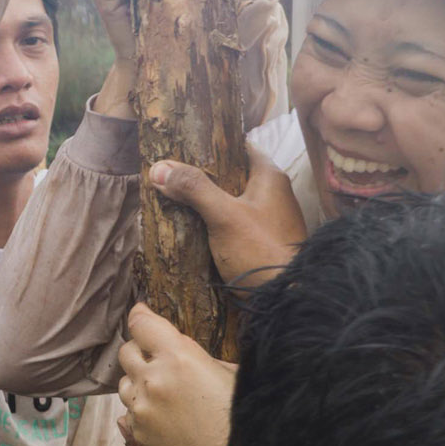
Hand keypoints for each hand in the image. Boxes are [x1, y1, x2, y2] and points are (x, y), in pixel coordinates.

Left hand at [117, 303, 238, 445]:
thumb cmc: (241, 418)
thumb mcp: (229, 375)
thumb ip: (198, 357)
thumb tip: (182, 349)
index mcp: (178, 357)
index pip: (142, 324)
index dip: (140, 315)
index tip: (140, 313)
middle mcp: (152, 379)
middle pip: (126, 351)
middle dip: (139, 349)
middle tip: (154, 355)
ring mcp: (140, 408)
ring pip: (123, 383)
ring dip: (137, 381)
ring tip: (160, 390)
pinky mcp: (137, 433)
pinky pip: (127, 412)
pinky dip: (139, 409)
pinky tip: (160, 416)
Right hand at [150, 146, 305, 291]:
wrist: (286, 300)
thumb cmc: (260, 251)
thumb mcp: (223, 215)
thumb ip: (194, 189)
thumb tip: (158, 168)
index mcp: (270, 177)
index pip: (240, 147)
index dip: (213, 145)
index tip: (185, 147)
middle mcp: (273, 195)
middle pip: (234, 175)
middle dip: (205, 176)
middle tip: (172, 177)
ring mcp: (269, 221)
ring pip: (233, 201)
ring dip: (208, 202)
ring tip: (176, 201)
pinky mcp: (262, 243)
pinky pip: (234, 224)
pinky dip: (215, 223)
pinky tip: (195, 230)